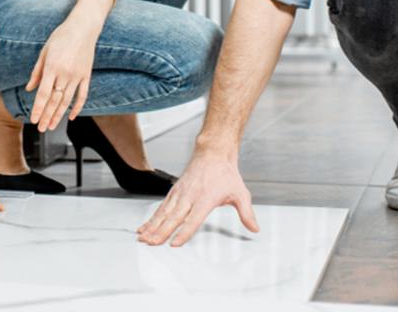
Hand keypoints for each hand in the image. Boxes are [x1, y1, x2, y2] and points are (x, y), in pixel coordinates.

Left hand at [26, 18, 97, 131]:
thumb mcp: (44, 52)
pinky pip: (82, 95)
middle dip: (47, 116)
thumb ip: (36, 72)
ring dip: (59, 115)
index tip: (33, 119)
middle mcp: (65, 73)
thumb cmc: (61, 37)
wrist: (83, 27)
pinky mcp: (86, 75)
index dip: (38, 108)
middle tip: (41, 128)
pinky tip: (71, 116)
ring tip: (52, 126)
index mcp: (52, 67)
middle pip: (55, 100)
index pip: (43, 93)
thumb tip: (29, 88)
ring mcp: (77, 76)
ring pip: (67, 100)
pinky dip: (77, 107)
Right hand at [136, 151, 258, 246]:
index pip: (193, 219)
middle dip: (161, 232)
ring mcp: (180, 193)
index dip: (184, 232)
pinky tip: (145, 227)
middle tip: (151, 243)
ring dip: (152, 226)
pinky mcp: (175, 191)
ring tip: (143, 238)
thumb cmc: (225, 173)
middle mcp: (190, 196)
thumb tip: (254, 228)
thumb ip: (247, 213)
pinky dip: (152, 218)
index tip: (175, 243)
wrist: (213, 153)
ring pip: (164, 212)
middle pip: (173, 217)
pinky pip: (161, 207)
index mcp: (206, 198)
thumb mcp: (240, 193)